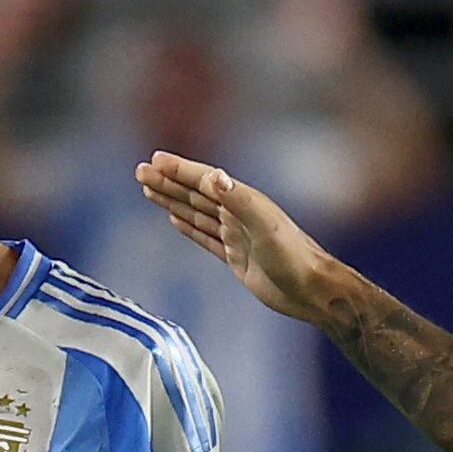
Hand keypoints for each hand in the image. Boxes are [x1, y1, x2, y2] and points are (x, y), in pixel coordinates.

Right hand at [134, 151, 334, 322]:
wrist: (313, 291)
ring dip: (172, 200)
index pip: (203, 180)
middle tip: (139, 171)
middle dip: (166, 182)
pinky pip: (204, 236)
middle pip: (194, 193)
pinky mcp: (235, 256)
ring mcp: (236, 235)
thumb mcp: (265, 226)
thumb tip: (213, 175)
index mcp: (244, 201)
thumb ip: (238, 200)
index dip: (178, 170)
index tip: (153, 160)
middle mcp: (238, 214)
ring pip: (195, 212)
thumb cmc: (294, 258)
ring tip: (148, 190)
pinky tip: (174, 218)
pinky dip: (187, 226)